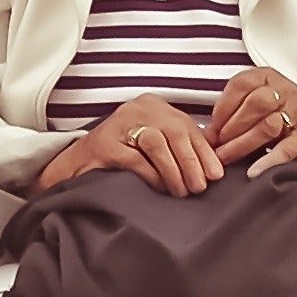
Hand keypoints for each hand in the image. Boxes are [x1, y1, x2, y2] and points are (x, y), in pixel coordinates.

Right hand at [36, 94, 223, 195]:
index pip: (186, 125)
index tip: (216, 174)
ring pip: (156, 142)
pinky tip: (160, 188)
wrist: (79, 162)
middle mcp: (137, 108)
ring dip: (174, 170)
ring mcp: (119, 124)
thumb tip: (217, 156)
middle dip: (192, 162)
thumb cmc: (124, 153)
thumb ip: (181, 143)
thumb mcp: (156, 140)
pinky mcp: (105, 144)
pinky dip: (152, 175)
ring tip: (182, 191)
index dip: (204, 151)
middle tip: (200, 187)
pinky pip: (135, 159)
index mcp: (153, 105)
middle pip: (174, 131)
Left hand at [207, 67, 296, 180]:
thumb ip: (230, 114)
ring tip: (227, 156)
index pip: (242, 84)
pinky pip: (286, 149)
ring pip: (268, 125)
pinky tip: (252, 171)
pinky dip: (267, 161)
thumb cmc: (274, 116)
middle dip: (232, 126)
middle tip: (217, 144)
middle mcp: (285, 91)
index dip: (223, 106)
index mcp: (268, 77)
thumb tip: (205, 135)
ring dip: (243, 142)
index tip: (213, 125)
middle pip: (256, 103)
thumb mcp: (253, 105)